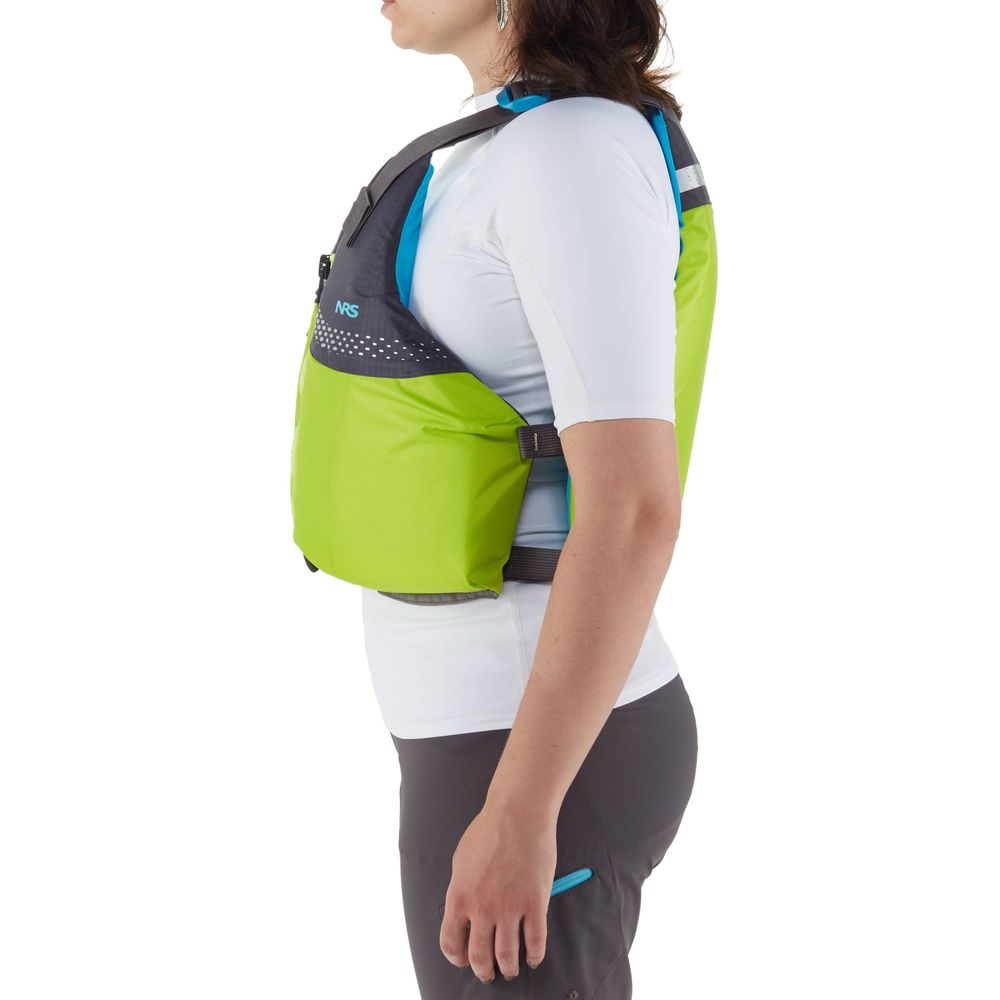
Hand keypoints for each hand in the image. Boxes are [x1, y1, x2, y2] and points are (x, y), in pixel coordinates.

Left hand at [439, 798, 556, 982]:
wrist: (517, 814)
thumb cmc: (488, 831)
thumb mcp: (461, 861)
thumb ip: (461, 889)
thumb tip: (464, 911)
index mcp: (459, 897)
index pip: (451, 943)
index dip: (457, 958)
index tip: (463, 960)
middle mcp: (482, 908)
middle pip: (479, 955)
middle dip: (483, 970)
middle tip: (489, 973)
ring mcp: (510, 908)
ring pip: (507, 955)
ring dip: (509, 968)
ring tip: (511, 970)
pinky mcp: (535, 903)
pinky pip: (535, 941)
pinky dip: (534, 955)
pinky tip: (533, 958)